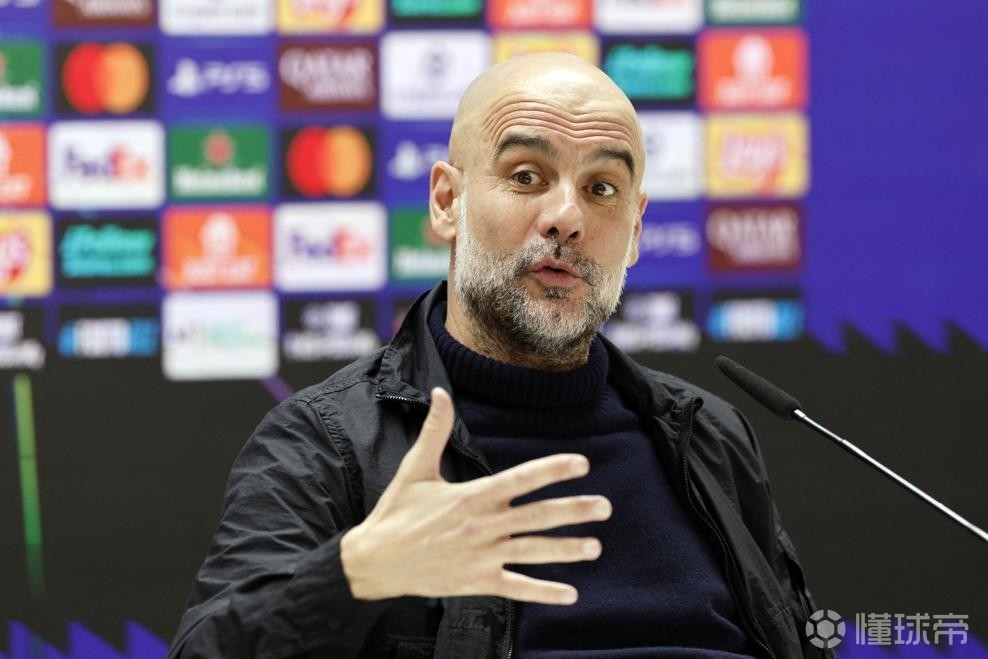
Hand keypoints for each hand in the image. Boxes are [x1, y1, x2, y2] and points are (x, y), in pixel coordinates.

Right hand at [340, 387, 610, 604]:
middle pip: (536, 516)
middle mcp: (482, 526)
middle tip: (605, 507)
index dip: (552, 470)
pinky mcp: (477, 582)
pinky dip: (543, 592)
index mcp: (471, 496)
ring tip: (596, 547)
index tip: (582, 463)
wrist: (374, 561)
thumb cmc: (396, 512)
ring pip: (532, 552)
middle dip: (573, 511)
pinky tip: (570, 593)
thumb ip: (434, 431)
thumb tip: (439, 392)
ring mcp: (481, 556)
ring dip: (566, 550)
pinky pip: (516, 587)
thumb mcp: (414, 468)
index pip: (520, 480)